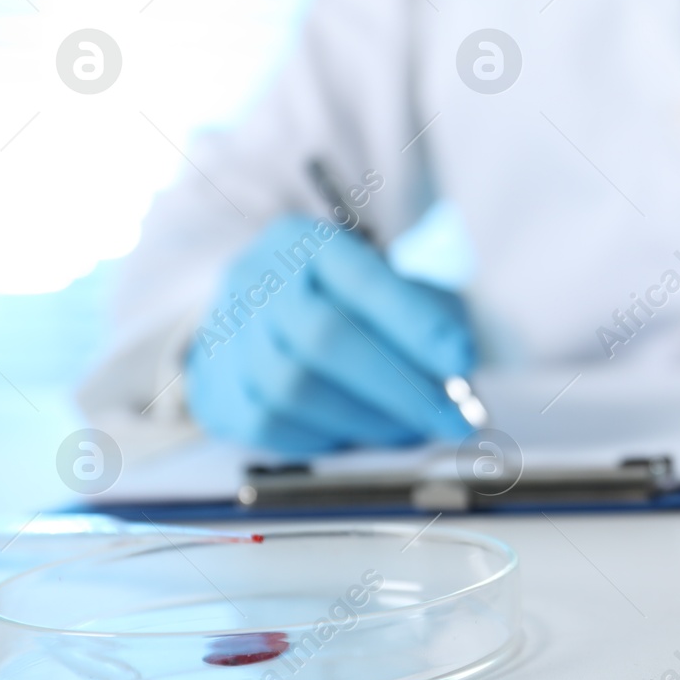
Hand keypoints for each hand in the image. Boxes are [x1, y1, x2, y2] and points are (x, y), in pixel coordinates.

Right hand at [185, 215, 476, 452]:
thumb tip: (458, 367)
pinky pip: (270, 426)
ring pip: (294, 388)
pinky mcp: (217, 390)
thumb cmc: (339, 298)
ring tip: (414, 427)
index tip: (463, 359)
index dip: (415, 322)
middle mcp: (258, 282)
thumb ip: (422, 311)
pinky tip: (362, 434)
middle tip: (451, 416)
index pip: (363, 279)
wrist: (250, 314)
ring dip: (368, 418)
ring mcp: (229, 336)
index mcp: (305, 242)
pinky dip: (327, 437)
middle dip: (398, 385)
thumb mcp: (383, 276)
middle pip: (324, 338)